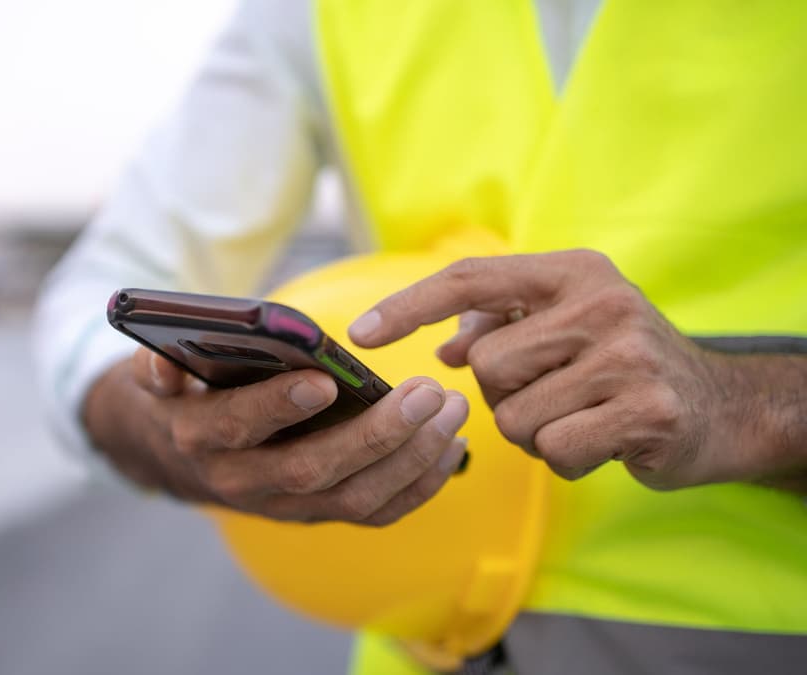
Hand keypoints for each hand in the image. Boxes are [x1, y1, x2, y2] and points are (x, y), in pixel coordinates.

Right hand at [81, 347, 469, 524]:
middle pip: (314, 470)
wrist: (185, 456)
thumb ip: (157, 366)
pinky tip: (450, 446)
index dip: (279, 406)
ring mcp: (286, 506)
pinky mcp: (319, 514)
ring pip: (355, 499)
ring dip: (411, 459)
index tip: (324, 380)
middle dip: (376, 434)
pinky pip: (376, 514)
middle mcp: (244, 481)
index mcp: (202, 437)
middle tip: (426, 393)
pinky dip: (419, 485)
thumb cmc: (187, 395)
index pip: (239, 427)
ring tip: (451, 411)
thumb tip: (162, 365)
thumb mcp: (158, 375)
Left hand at [348, 249, 772, 489]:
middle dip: (503, 395)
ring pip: (514, 415)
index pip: (470, 280)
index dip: (408, 306)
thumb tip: (445, 342)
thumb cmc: (620, 362)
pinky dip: (566, 459)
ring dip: (535, 432)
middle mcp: (601, 302)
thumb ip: (503, 323)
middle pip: (486, 365)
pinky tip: (602, 442)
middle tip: (552, 394)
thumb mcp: (566, 324)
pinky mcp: (646, 410)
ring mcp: (627, 355)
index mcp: (572, 272)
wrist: (721, 405)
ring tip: (580, 417)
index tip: (360, 333)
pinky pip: (554, 451)